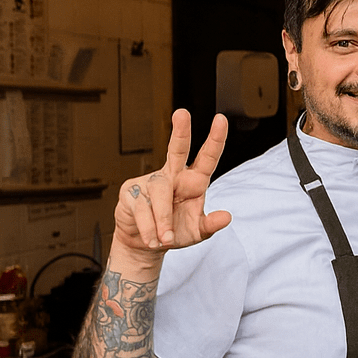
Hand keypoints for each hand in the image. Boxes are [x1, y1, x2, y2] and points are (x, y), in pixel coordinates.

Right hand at [112, 109, 231, 267]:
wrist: (145, 244)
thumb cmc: (174, 232)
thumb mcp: (197, 232)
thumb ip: (211, 225)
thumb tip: (226, 217)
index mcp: (193, 181)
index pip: (207, 157)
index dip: (215, 139)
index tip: (221, 120)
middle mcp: (173, 176)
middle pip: (177, 149)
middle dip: (181, 131)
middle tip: (182, 113)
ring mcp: (151, 181)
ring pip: (160, 192)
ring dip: (163, 218)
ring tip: (165, 238)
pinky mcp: (131, 191)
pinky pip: (141, 206)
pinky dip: (149, 226)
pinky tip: (152, 237)